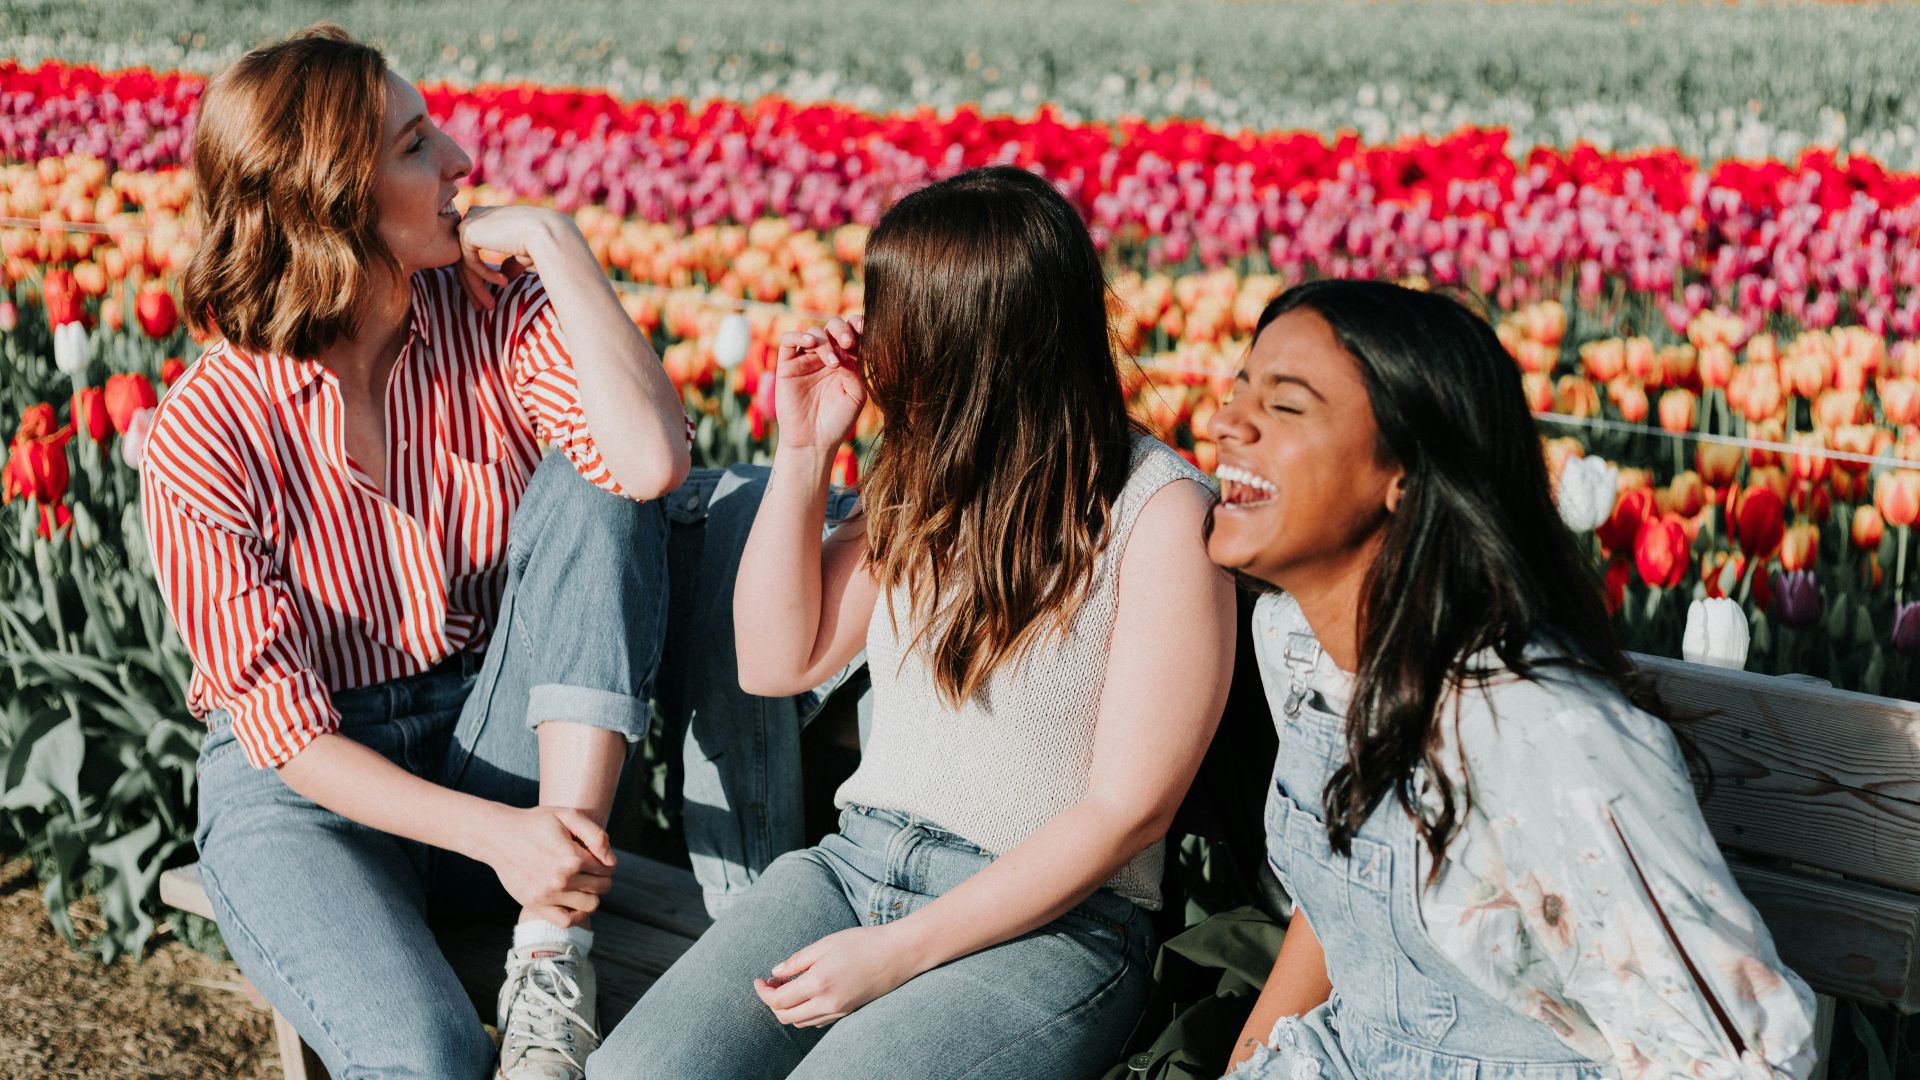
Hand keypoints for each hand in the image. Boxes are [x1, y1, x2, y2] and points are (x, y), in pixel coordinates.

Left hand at [452, 204, 574, 310]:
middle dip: (473, 286)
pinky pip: (470, 262)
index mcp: (486, 218)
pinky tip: (504, 283)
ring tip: (489, 306)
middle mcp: (474, 217)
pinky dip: (486, 276)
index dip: (479, 275)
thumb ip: (509, 263)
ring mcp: (469, 222)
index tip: (487, 297)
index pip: (473, 250)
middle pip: (465, 259)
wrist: (545, 233)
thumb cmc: (540, 241)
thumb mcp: (521, 254)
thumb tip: (504, 275)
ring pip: (465, 264)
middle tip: (479, 308)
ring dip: (477, 288)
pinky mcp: (467, 232)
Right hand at [477, 804, 615, 926]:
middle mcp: (562, 879)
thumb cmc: (536, 823)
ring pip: (590, 905)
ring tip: (585, 885)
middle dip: (602, 878)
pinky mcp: (536, 905)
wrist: (499, 836)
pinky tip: (576, 903)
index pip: (607, 868)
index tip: (598, 857)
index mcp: (573, 857)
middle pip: (602, 886)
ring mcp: (549, 895)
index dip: (607, 862)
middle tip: (592, 870)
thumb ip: (595, 834)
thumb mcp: (567, 815)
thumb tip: (611, 861)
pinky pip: (566, 921)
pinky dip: (577, 915)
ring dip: (593, 895)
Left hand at [752, 923, 920, 1027]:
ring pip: (801, 1022)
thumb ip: (798, 960)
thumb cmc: (863, 942)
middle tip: (770, 985)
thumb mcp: (825, 944)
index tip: (759, 980)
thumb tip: (775, 972)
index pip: (778, 1000)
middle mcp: (827, 1003)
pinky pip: (817, 1021)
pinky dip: (804, 1012)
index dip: (763, 992)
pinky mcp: (847, 1013)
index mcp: (819, 983)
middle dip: (772, 1004)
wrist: (898, 954)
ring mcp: (838, 1012)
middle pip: (786, 1017)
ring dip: (788, 1009)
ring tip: (787, 987)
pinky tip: (807, 993)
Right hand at [774, 315, 865, 451]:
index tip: (867, 330)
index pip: (853, 333)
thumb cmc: (838, 420)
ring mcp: (806, 359)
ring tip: (833, 363)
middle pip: (833, 327)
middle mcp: (826, 355)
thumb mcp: (855, 394)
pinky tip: (811, 344)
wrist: (814, 441)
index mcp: (846, 360)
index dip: (858, 325)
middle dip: (843, 329)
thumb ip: (855, 369)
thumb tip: (846, 349)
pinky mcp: (787, 365)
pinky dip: (799, 336)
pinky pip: (788, 340)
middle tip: (849, 343)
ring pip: (814, 332)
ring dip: (826, 342)